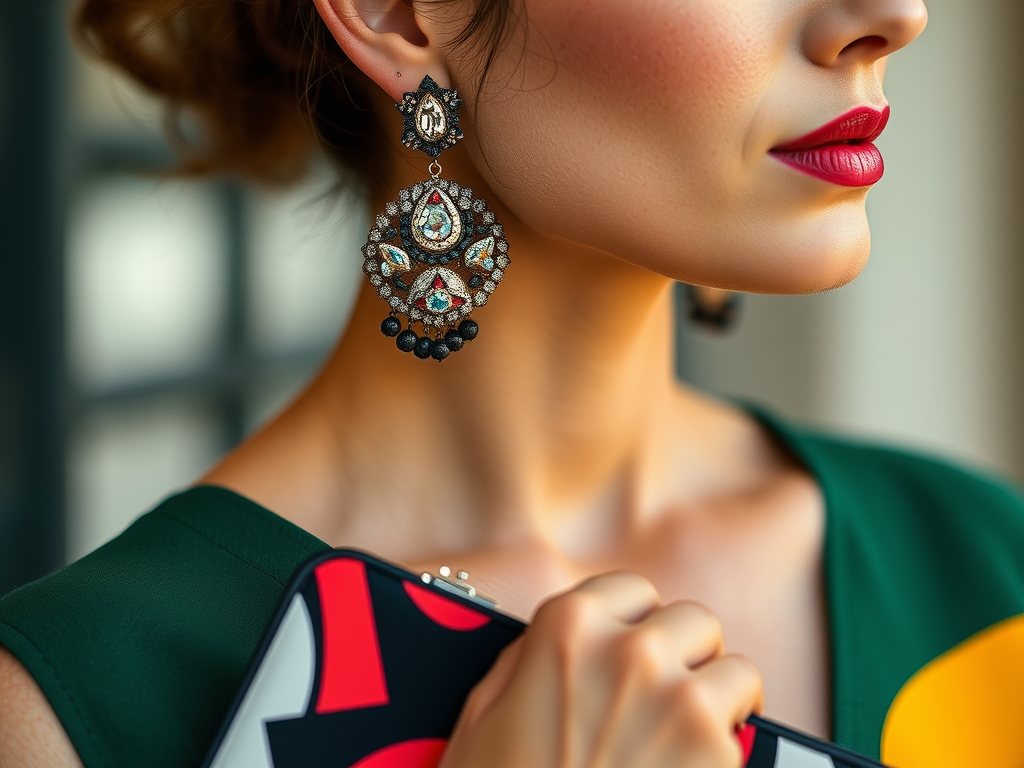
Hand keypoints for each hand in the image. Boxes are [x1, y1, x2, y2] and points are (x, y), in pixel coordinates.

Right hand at [440, 573, 761, 767]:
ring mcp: (682, 702)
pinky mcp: (719, 755)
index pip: (631, 590)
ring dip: (716, 702)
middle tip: (663, 699)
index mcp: (570, 628)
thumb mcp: (483, 714)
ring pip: (735, 672)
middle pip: (693, 622)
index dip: (632, 624)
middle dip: (683, 657)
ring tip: (688, 739)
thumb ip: (526, 660)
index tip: (633, 649)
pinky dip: (726, 755)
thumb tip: (556, 644)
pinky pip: (747, 734)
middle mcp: (632, 652)